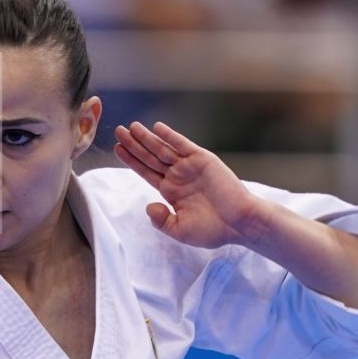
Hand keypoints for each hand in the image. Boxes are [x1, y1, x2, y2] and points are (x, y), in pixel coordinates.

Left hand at [112, 121, 268, 249]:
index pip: (146, 172)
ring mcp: (190, 167)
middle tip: (119, 131)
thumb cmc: (213, 230)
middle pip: (150, 157)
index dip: (131, 160)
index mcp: (171, 191)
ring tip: (131, 127)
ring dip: (147, 138)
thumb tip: (148, 206)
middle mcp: (178, 176)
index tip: (117, 149)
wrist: (240, 223)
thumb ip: (161, 220)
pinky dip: (170, 136)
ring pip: (163, 149)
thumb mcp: (180, 230)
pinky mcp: (203, 159)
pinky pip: (183, 145)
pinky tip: (157, 128)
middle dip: (134, 144)